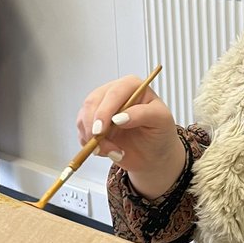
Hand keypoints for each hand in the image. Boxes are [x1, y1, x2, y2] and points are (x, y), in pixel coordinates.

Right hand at [76, 74, 185, 197]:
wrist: (154, 156)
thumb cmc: (160, 134)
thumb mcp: (161, 121)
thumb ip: (143, 115)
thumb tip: (120, 117)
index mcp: (132, 86)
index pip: (114, 92)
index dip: (105, 110)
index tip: (103, 129)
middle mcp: (114, 94)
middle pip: (93, 102)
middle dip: (94, 126)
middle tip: (101, 145)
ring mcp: (102, 108)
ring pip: (84, 117)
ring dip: (92, 138)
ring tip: (113, 151)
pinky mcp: (93, 123)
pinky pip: (82, 131)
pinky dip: (90, 144)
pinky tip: (107, 150)